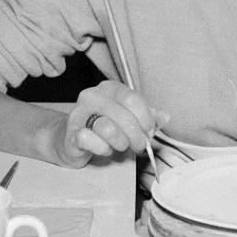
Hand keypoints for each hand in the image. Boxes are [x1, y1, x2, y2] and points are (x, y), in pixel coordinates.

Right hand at [52, 80, 168, 167]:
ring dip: (121, 143)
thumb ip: (148, 117)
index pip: (132, 99)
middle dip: (137, 136)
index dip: (145, 118)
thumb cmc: (104, 126)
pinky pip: (92, 141)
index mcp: (109, 88)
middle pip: (124, 116)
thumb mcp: (129, 118)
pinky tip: (104, 149)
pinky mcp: (71, 133)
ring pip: (109, 129)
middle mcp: (92, 96)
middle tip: (139, 145)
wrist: (71, 139)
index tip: (149, 130)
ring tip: (121, 146)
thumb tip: (165, 116)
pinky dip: (103, 149)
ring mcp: (79, 113)